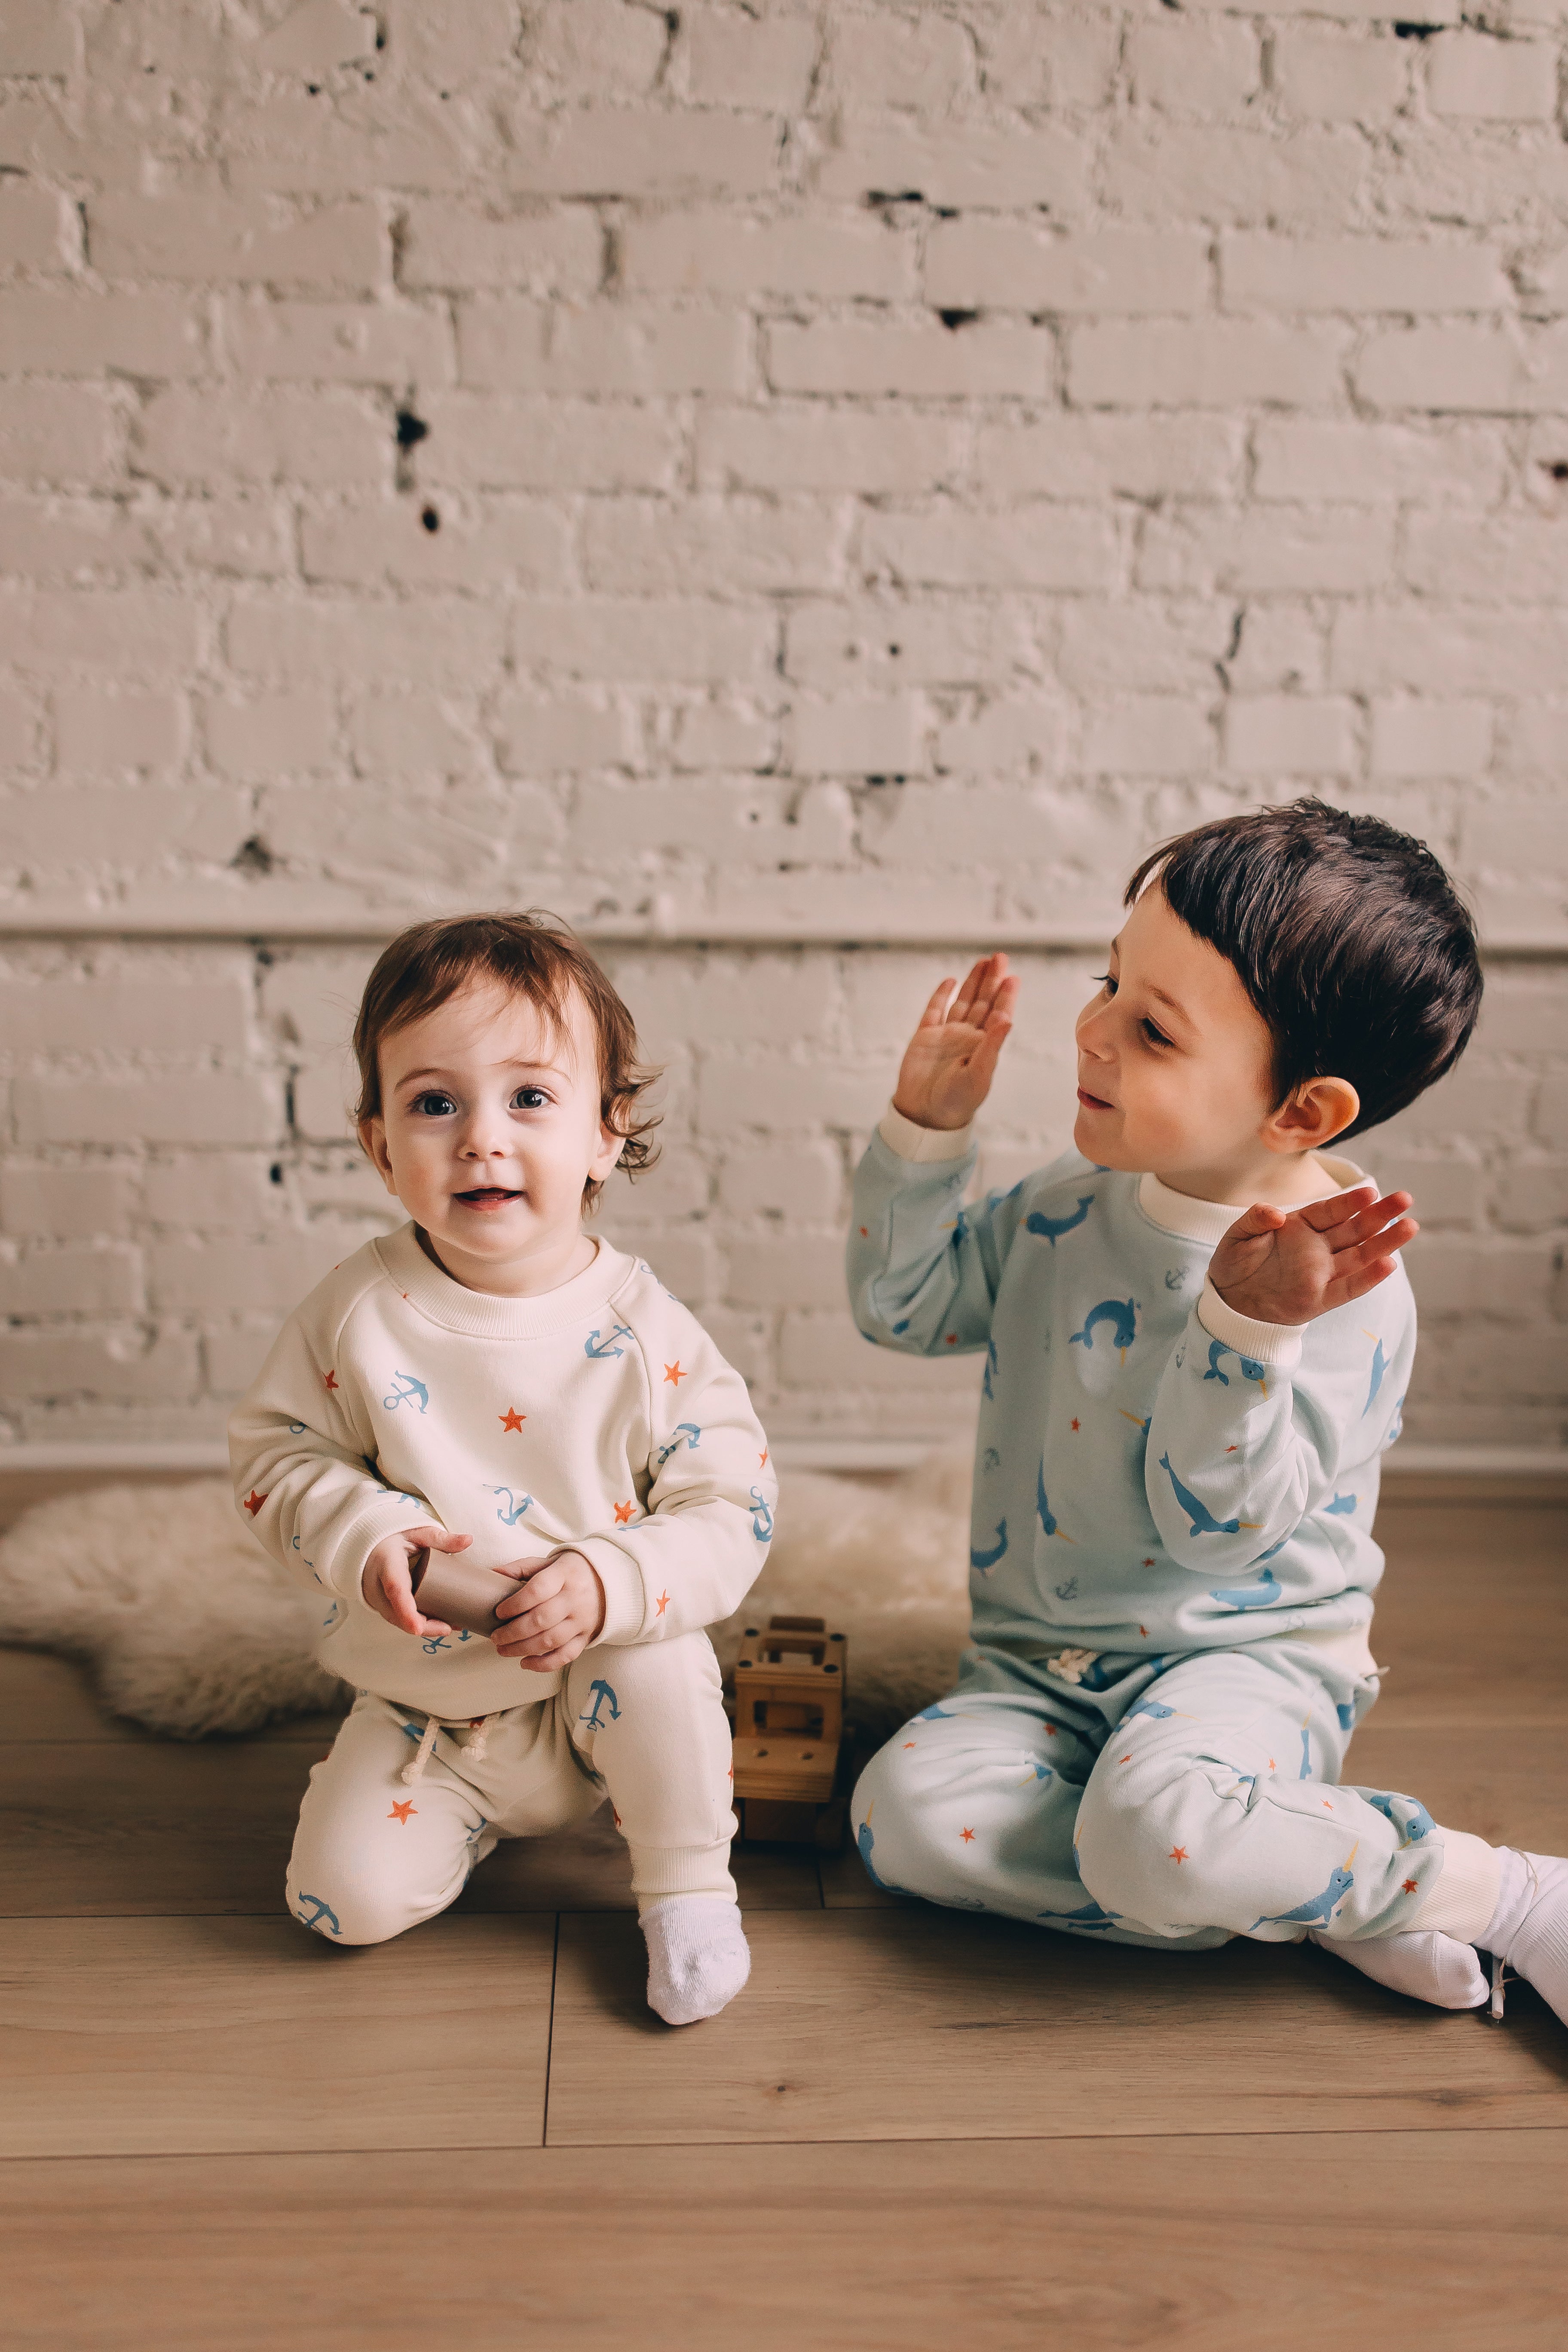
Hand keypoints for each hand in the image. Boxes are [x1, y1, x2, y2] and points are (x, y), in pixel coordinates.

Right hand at [361, 1523, 472, 1636]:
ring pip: (397, 1620)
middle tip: (449, 1628)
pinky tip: (438, 1626)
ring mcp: (377, 1598)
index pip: (395, 1589)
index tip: (418, 1627)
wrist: (373, 1547)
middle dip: (422, 1626)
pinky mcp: (382, 1605)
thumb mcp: (418, 1533)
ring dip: (422, 1628)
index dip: (406, 1611)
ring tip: (449, 1627)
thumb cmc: (396, 1540)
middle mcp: (377, 1585)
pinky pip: (398, 1619)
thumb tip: (468, 1540)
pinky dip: (416, 1624)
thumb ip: (441, 1538)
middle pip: (396, 1613)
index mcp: (387, 1563)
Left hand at [491, 1548, 605, 1670]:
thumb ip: (521, 1568)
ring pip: (550, 1641)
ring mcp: (582, 1620)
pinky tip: (524, 1663)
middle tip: (495, 1637)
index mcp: (564, 1575)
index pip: (538, 1590)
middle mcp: (575, 1598)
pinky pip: (566, 1655)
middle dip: (513, 1632)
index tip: (498, 1612)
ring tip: (502, 1650)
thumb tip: (492, 1574)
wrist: (609, 1582)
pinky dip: (544, 1664)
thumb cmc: (570, 1572)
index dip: (516, 1603)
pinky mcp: (586, 1636)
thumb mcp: (548, 1562)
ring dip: (523, 1649)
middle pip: (541, 1619)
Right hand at [891, 953, 1018, 1131]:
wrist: (925, 1114)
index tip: (1013, 977)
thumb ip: (992, 1046)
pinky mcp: (925, 1037)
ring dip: (972, 982)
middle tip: (1000, 957)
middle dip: (992, 980)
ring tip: (983, 961)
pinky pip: (934, 1011)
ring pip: (962, 1002)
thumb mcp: (979, 1075)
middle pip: (982, 1002)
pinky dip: (941, 995)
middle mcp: (967, 1037)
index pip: (998, 1014)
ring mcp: (946, 1035)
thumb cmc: (957, 1101)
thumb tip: (1008, 1019)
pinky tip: (951, 981)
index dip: (1006, 996)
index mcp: (983, 1046)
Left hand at [1210, 1184, 1418, 1325]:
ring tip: (1409, 1226)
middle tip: (1405, 1198)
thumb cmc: (1234, 1263)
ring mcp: (1322, 1273)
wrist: (1228, 1301)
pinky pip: (1348, 1288)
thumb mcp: (1238, 1235)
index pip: (1332, 1211)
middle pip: (1355, 1228)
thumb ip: (1255, 1219)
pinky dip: (1368, 1278)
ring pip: (1360, 1255)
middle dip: (1380, 1214)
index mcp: (1302, 1227)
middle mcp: (1318, 1248)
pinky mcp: (1320, 1299)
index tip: (1370, 1191)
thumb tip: (1276, 1213)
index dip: (1350, 1202)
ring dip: (1385, 1243)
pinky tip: (1388, 1264)